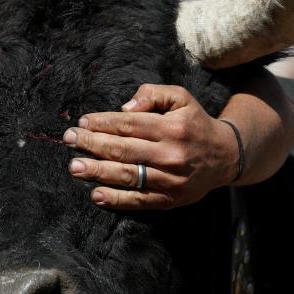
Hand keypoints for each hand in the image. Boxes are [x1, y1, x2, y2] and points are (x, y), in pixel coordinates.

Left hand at [63, 84, 237, 209]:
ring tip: (74, 167)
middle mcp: (171, 154)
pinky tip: (96, 194)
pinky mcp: (170, 199)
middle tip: (69, 141)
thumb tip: (124, 107)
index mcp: (173, 128)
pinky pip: (139, 200)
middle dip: (92, 145)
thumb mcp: (181, 98)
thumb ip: (153, 93)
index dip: (103, 123)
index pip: (129, 125)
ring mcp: (170, 180)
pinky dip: (116, 199)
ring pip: (127, 175)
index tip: (82, 123)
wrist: (225, 156)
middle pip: (123, 150)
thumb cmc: (194, 123)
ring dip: (97, 172)